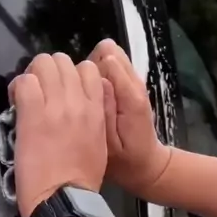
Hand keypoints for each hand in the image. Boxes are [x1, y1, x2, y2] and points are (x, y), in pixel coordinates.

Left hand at [9, 53, 106, 216]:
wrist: (64, 200)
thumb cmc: (80, 182)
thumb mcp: (97, 144)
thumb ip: (90, 120)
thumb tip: (74, 111)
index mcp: (97, 110)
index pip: (87, 69)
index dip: (69, 75)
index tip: (57, 92)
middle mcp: (78, 102)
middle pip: (62, 61)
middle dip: (47, 72)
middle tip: (37, 92)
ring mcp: (56, 106)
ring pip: (43, 63)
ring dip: (31, 76)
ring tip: (25, 96)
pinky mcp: (33, 114)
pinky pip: (23, 82)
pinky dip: (17, 89)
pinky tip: (16, 105)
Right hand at [89, 40, 171, 195]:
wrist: (145, 165)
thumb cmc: (124, 160)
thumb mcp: (109, 144)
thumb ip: (104, 110)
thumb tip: (98, 78)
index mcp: (130, 95)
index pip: (106, 59)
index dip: (85, 69)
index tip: (71, 88)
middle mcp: (133, 83)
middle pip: (106, 51)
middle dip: (88, 67)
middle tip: (78, 93)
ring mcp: (132, 82)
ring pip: (108, 56)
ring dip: (93, 70)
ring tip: (84, 94)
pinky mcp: (129, 86)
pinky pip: (110, 67)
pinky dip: (99, 75)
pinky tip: (91, 96)